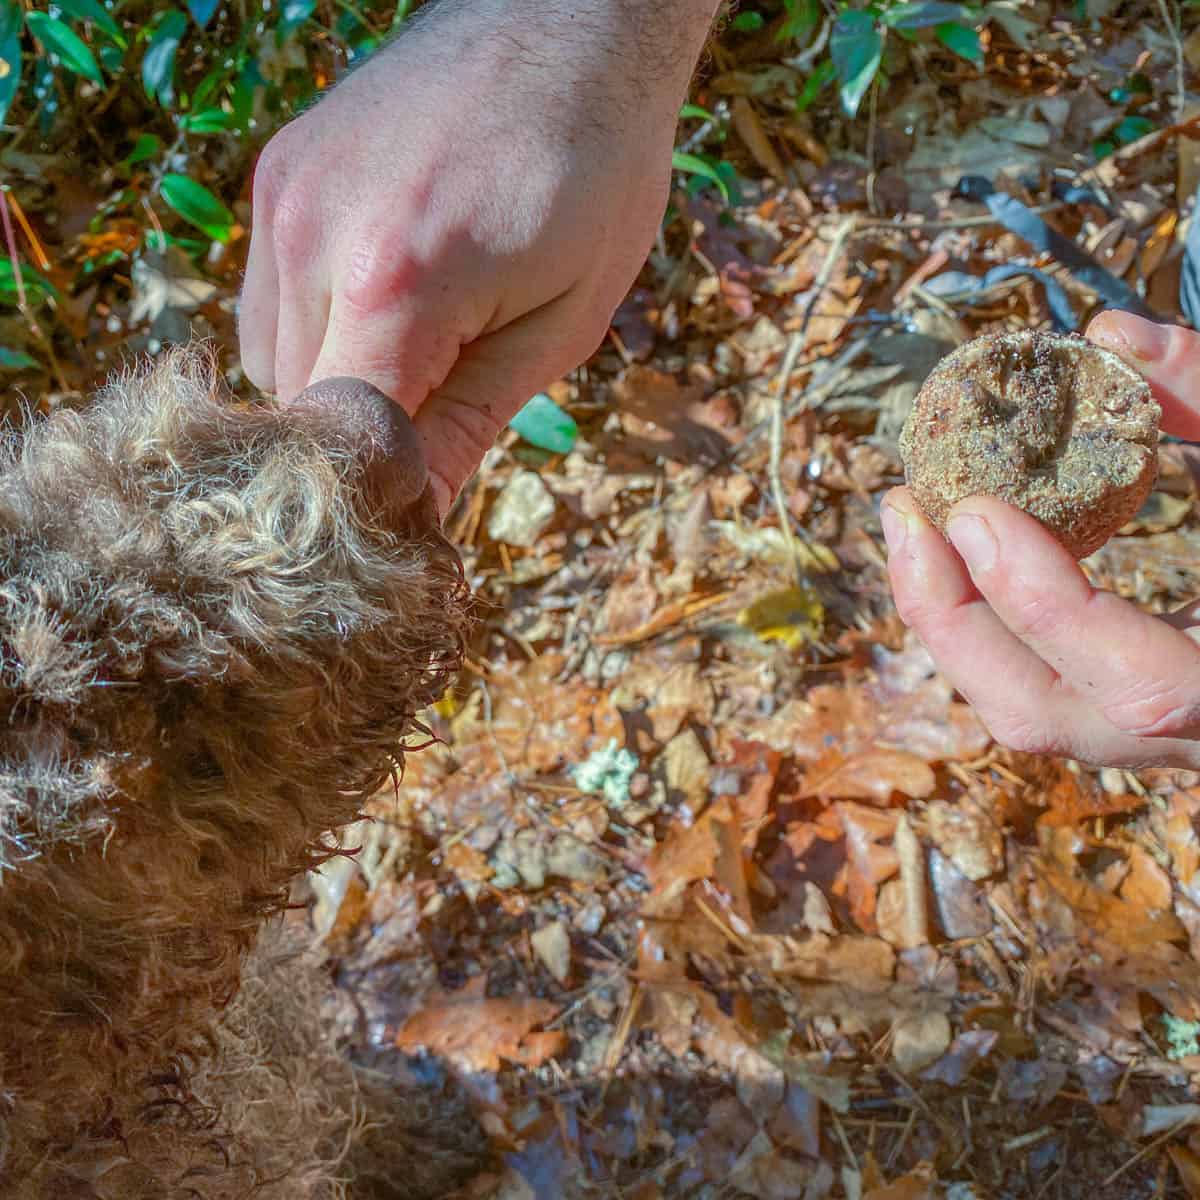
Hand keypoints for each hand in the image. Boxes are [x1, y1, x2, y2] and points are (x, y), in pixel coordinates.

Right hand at [238, 0, 718, 513]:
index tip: (418, 515)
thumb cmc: (595, 175)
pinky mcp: (277, 175)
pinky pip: (270, 302)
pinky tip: (385, 302)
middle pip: (298, 413)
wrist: (567, 24)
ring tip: (422, 345)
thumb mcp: (559, 324)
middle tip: (435, 425)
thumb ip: (470, 425)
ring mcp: (283, 198)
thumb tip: (417, 519)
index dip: (377, 495)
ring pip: (269, 364)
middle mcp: (311, 238)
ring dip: (334, 389)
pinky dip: (317, 333)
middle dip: (361, 443)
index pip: (341, 444)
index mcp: (394, 284)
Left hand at [882, 312, 1199, 769]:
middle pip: (1045, 718)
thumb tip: (1108, 334)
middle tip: (902, 506)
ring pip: (1033, 715)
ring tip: (917, 520)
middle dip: (953, 618)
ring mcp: (1182, 739)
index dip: (1047, 603)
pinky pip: (1047, 686)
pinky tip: (972, 548)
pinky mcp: (1157, 715)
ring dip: (958, 621)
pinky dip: (995, 622)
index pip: (1142, 684)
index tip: (973, 509)